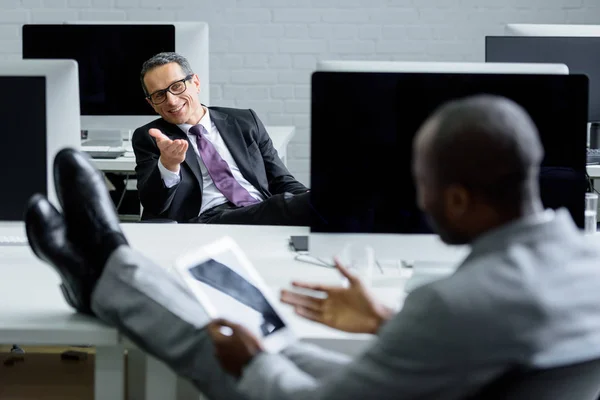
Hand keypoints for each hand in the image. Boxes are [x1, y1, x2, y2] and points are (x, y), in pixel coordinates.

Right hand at [148, 128, 187, 171]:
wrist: (168, 159)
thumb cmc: (164, 146)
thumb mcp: (160, 139)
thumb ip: (156, 133)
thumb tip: (150, 130)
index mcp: (162, 146)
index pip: (164, 145)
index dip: (167, 143)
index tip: (170, 141)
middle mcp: (168, 151)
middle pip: (172, 148)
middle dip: (175, 144)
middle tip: (178, 141)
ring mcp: (174, 154)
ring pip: (178, 149)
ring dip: (181, 145)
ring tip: (182, 141)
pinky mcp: (180, 156)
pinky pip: (183, 151)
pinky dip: (185, 146)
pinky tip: (185, 142)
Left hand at [207, 318, 263, 377]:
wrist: (257, 365)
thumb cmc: (249, 345)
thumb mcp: (239, 328)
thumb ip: (227, 322)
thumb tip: (219, 319)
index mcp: (218, 341)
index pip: (210, 328)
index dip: (216, 322)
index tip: (222, 320)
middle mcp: (217, 352)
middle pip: (218, 339)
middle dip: (225, 334)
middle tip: (238, 333)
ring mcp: (222, 362)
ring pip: (223, 349)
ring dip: (230, 345)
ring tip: (243, 344)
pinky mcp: (229, 369)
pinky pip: (228, 358)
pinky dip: (233, 354)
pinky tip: (243, 353)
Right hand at [280, 259, 394, 333]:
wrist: (377, 317)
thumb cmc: (370, 299)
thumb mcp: (357, 280)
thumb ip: (344, 270)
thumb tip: (336, 258)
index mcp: (334, 290)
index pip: (314, 287)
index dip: (303, 285)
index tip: (293, 282)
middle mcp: (329, 301)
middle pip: (307, 297)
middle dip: (294, 295)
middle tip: (282, 292)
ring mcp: (329, 312)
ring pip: (308, 307)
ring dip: (296, 304)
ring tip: (285, 301)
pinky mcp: (331, 322)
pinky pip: (314, 318)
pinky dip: (305, 315)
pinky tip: (296, 311)